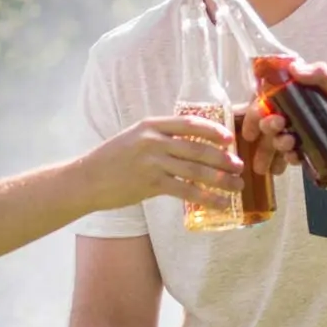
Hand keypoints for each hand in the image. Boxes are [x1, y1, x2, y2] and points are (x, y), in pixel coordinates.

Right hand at [82, 116, 242, 211]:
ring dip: (220, 179)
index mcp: (151, 125)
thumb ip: (160, 137)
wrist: (87, 179)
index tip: (229, 138)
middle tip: (239, 166)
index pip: (190, 123)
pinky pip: (186, 191)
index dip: (213, 130)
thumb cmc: (112, 159)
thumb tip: (191, 144)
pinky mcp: (151, 184)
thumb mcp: (135, 137)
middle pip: (198, 148)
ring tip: (237, 186)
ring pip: (196, 171)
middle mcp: (154, 140)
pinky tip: (220, 204)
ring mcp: (152, 162)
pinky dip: (207, 198)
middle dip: (223, 158)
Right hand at [240, 58, 326, 162]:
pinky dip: (288, 159)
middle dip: (265, 127)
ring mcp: (304, 134)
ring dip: (275, 144)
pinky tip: (293, 159)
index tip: (251, 121)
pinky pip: (292, 157)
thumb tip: (293, 67)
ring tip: (289, 144)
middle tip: (278, 127)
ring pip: (277, 141)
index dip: (255, 110)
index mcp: (301, 95)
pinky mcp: (312, 152)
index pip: (268, 100)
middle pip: (268, 123)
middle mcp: (298, 114)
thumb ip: (320, 75)